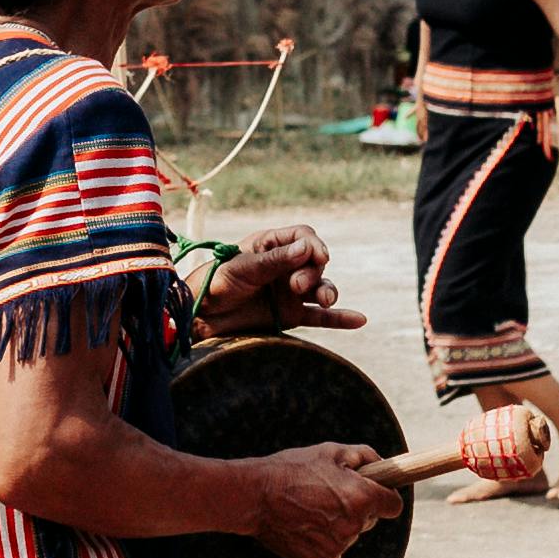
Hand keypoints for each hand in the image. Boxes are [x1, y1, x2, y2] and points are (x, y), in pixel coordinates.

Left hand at [204, 224, 354, 337]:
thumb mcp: (243, 269)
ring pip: (321, 288)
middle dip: (312, 272)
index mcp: (270, 245)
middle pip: (315, 263)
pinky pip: (320, 317)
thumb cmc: (215, 284)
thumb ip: (276, 260)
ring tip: (326, 300)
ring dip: (328, 292)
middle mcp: (284, 267)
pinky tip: (359, 320)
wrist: (199, 318)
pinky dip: (339, 318)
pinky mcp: (291, 315)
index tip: (316, 256)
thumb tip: (309, 247)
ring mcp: (289, 292)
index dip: (313, 246)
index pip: (304, 237)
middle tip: (297, 286)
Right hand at [252, 441, 407, 557]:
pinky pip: (333, 548)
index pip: (393, 505)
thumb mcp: (331, 452)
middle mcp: (354, 526)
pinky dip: (322, 538)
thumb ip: (366, 456)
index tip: (374, 491)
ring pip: (349, 534)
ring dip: (338, 523)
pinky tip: (303, 523)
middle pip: (369, 520)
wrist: (255, 496)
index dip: (384, 495)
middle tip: (329, 493)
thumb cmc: (293, 469)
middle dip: (357, 507)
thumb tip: (384, 466)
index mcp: (362, 498)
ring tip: (309, 507)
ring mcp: (338, 546)